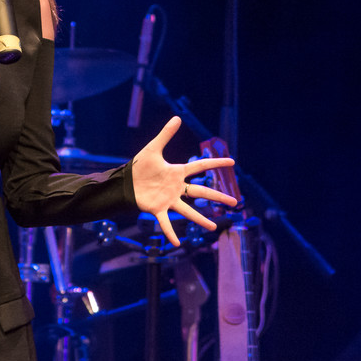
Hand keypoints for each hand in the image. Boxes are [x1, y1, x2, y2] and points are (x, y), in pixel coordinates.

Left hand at [131, 116, 237, 246]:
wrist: (125, 181)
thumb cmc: (139, 166)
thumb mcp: (153, 149)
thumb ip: (165, 134)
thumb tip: (177, 117)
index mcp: (177, 172)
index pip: (200, 167)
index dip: (216, 164)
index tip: (232, 163)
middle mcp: (177, 188)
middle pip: (201, 192)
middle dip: (218, 197)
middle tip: (235, 203)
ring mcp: (169, 200)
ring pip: (188, 211)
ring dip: (200, 220)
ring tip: (214, 228)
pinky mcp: (158, 209)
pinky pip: (166, 223)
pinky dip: (170, 233)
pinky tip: (176, 243)